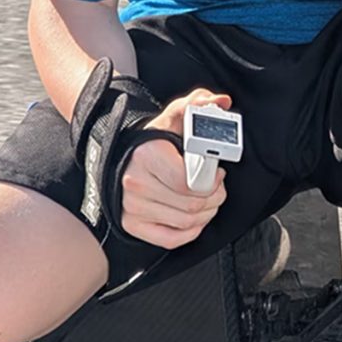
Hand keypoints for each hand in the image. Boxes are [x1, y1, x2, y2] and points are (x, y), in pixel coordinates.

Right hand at [119, 89, 231, 248]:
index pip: (192, 184)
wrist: (121, 157)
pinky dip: (190, 232)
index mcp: (147, 156)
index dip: (214, 182)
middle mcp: (135, 183)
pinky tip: (195, 218)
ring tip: (208, 200)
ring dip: (207, 214)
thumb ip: (198, 106)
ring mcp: (131, 207)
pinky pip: (172, 239)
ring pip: (187, 223)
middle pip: (193, 206)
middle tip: (216, 188)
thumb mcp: (174, 118)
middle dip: (215, 198)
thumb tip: (220, 102)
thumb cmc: (153, 141)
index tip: (217, 174)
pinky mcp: (132, 225)